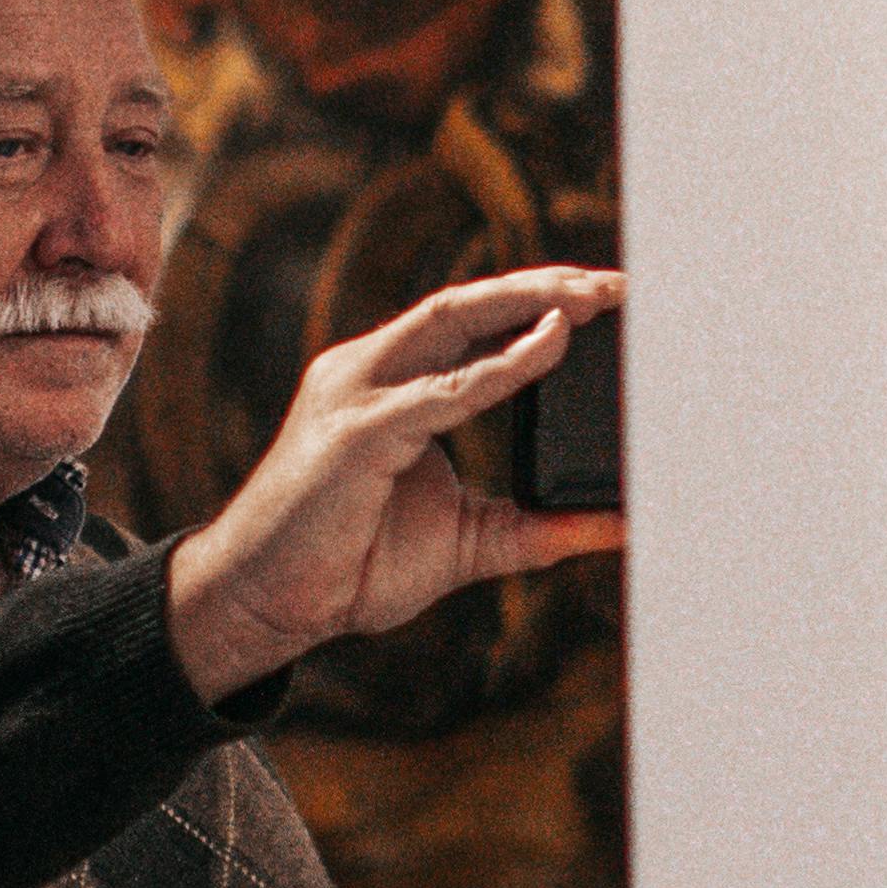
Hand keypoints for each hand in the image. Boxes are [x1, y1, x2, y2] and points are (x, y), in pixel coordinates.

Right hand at [164, 264, 623, 699]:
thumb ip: (537, 528)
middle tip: (620, 285)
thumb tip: (618, 524)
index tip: (607, 301)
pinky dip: (503, 365)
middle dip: (544, 286)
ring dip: (529, 303)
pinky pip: (444, 389)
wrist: (266, 603)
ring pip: (453, 321)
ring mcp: (356, 394)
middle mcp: (367, 372)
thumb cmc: (350, 566)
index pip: (469, 324)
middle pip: (465, 304)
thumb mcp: (468, 540)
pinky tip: (550, 345)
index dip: (534, 304)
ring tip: (594, 299)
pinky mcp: (357, 432)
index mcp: (387, 385)